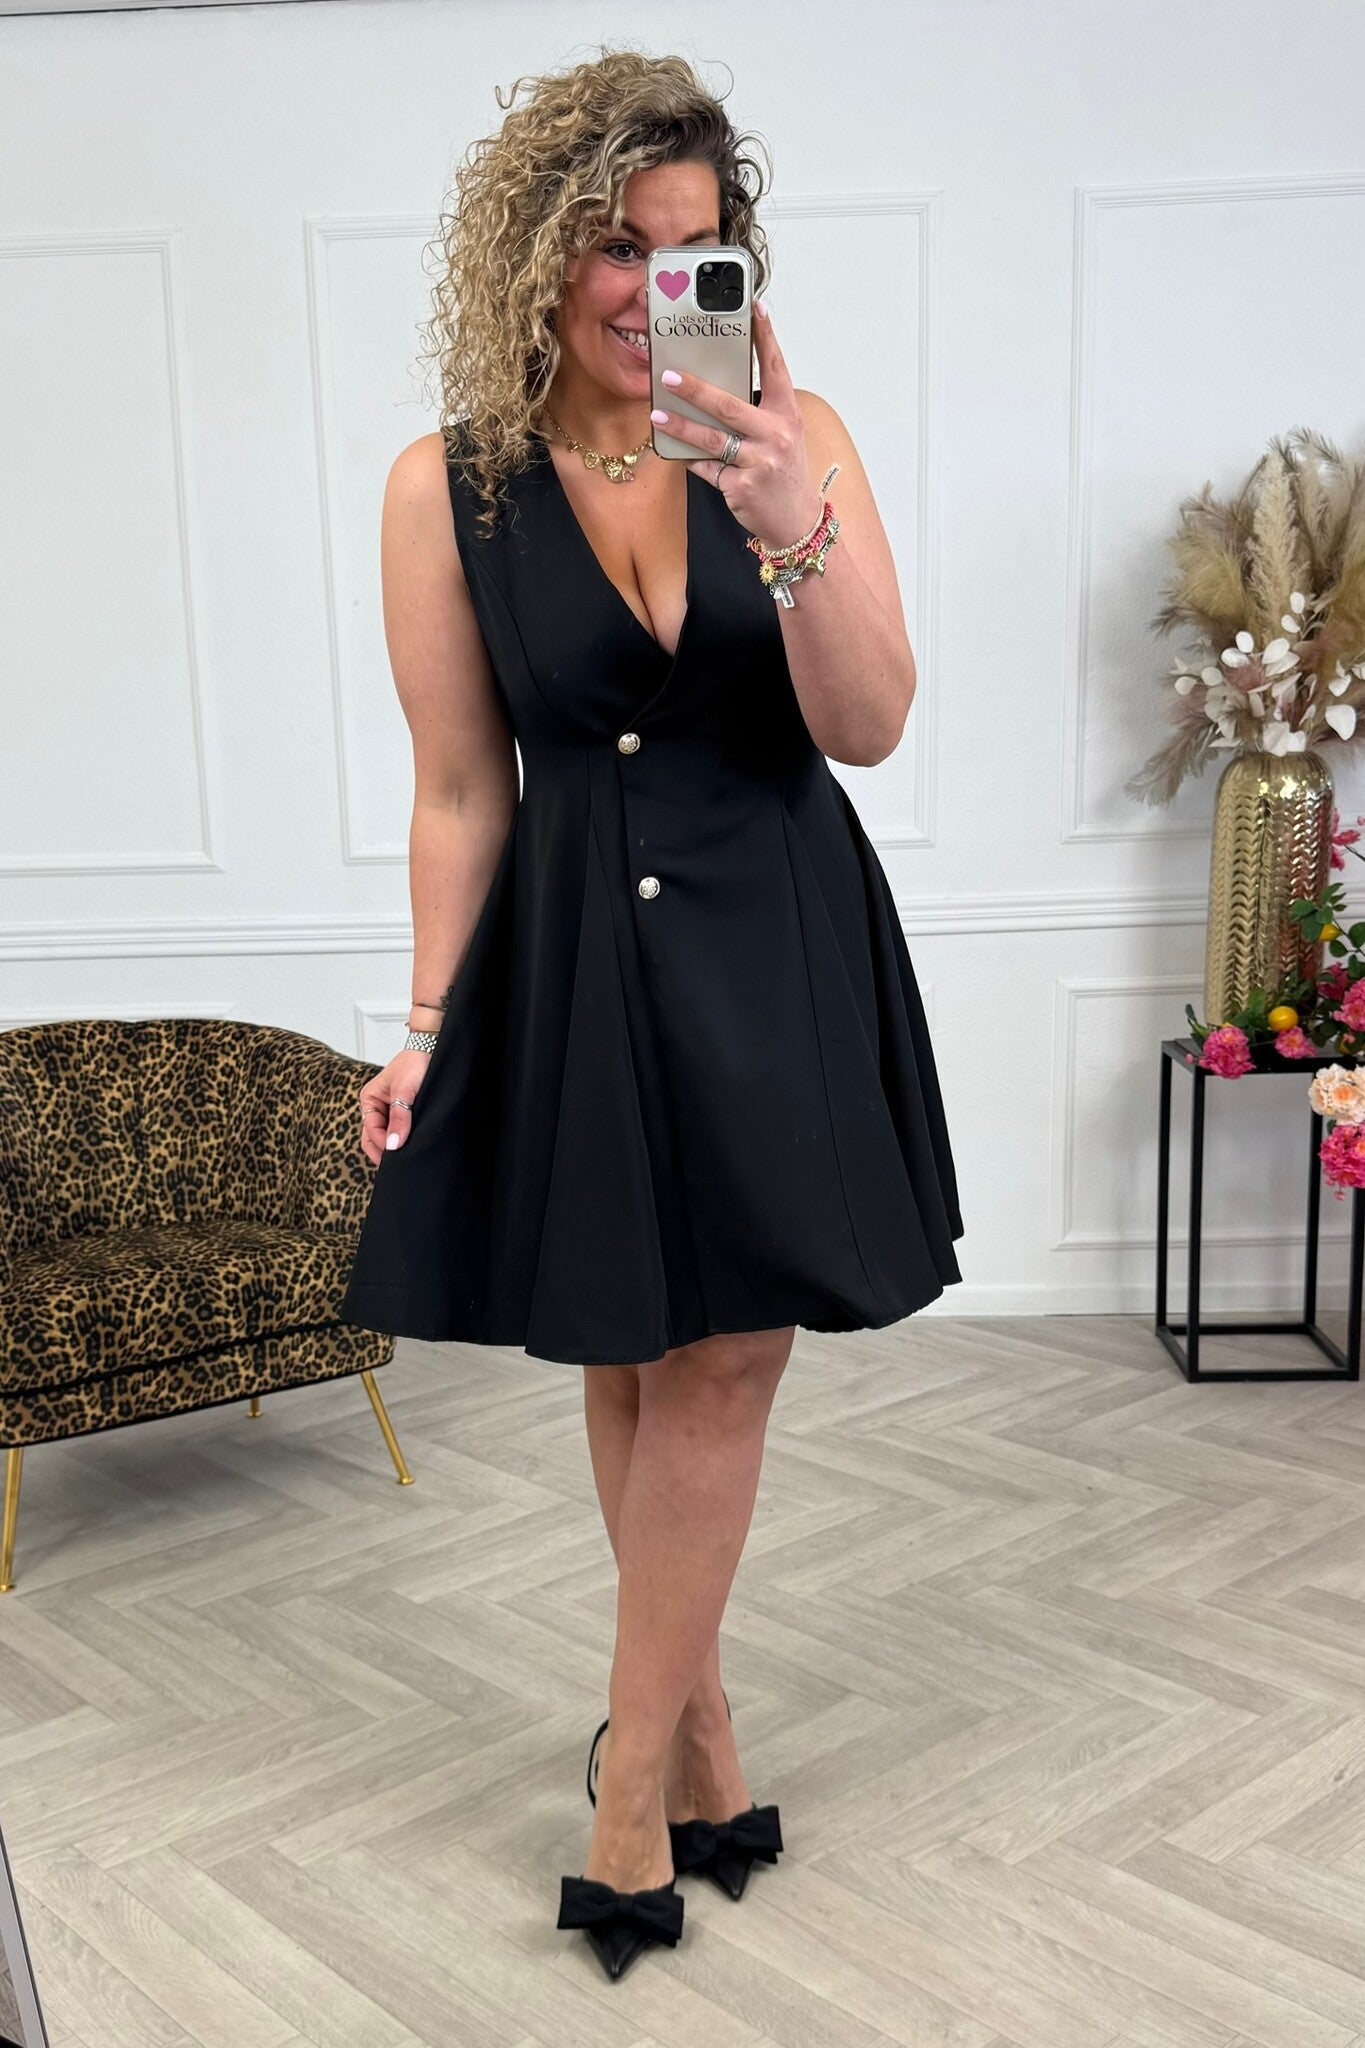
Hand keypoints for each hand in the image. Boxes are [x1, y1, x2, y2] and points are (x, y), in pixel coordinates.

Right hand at [358, 1049, 430, 1164]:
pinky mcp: (403, 1111)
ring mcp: (389, 1109)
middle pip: (374, 1137)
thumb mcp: (405, 1091)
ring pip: (386, 1136)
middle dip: (383, 1152)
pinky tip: (412, 1147)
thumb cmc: (415, 1062)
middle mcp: (377, 1106)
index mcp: (369, 1099)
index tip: (396, 1156)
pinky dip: (403, 1139)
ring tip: (407, 1158)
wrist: (433, 1047)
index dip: (383, 1146)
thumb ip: (399, 1118)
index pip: (371, 1132)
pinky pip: (399, 1130)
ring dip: (394, 1146)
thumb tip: (393, 1145)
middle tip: (399, 1166)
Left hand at [650, 299, 822, 549]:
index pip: (776, 368)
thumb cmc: (784, 473)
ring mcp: (758, 463)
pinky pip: (706, 469)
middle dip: (696, 390)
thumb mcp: (782, 435)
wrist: (796, 521)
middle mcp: (776, 435)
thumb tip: (716, 388)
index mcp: (787, 414)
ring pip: (712, 439)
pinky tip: (672, 448)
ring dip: (681, 426)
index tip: (754, 308)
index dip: (765, 337)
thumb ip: (758, 412)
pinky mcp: (741, 487)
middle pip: (729, 406)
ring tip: (658, 416)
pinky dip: (688, 458)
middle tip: (669, 376)